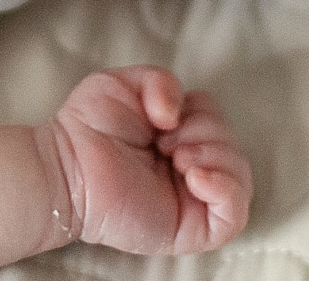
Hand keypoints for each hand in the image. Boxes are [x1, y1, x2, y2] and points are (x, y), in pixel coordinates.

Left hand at [44, 66, 251, 255]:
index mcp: (179, 136)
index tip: (163, 118)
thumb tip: (180, 113)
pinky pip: (236, 216)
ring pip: (240, 176)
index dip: (199, 112)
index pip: (217, 118)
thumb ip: (160, 80)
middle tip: (164, 144)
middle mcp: (190, 167)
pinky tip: (196, 178)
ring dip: (214, 158)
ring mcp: (193, 199)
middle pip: (231, 143)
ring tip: (178, 161)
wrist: (69, 168)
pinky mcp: (192, 228)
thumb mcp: (123, 83)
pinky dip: (226, 190)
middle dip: (204, 134)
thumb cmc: (88, 127)